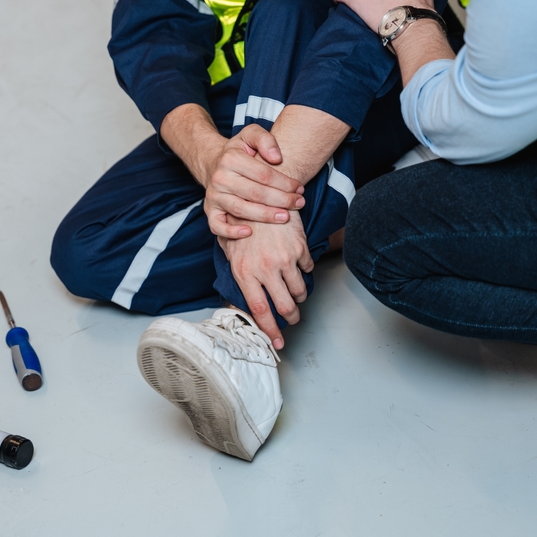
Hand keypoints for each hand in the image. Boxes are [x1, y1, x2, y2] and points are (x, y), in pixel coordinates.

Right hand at [203, 124, 304, 238]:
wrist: (214, 164)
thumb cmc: (239, 152)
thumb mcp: (251, 135)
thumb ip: (265, 139)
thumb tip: (277, 158)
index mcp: (230, 159)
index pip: (264, 175)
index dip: (285, 183)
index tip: (300, 188)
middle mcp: (220, 178)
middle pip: (255, 193)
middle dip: (281, 200)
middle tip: (299, 203)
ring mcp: (214, 196)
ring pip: (241, 210)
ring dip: (266, 216)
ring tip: (285, 217)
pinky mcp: (210, 211)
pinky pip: (217, 226)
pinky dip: (231, 232)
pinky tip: (249, 233)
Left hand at [218, 211, 313, 348]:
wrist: (260, 193)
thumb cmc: (241, 218)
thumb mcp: (229, 245)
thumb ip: (235, 267)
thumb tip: (242, 291)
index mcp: (244, 272)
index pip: (259, 310)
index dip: (270, 330)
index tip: (277, 343)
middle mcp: (265, 268)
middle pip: (284, 306)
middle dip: (290, 317)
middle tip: (291, 318)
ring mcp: (284, 259)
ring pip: (299, 291)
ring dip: (299, 296)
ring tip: (295, 293)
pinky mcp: (299, 248)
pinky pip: (307, 268)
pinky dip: (304, 270)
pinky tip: (298, 264)